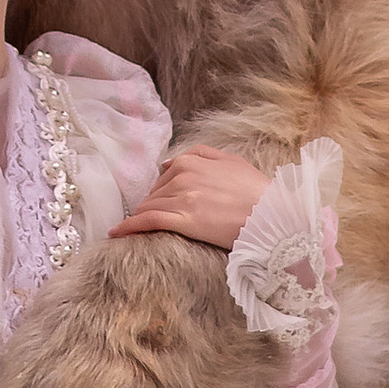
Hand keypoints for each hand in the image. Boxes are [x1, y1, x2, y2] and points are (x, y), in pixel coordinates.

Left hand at [108, 144, 269, 252]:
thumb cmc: (257, 190)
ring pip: (150, 206)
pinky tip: (116, 233)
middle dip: (152, 205)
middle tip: (149, 220)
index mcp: (192, 160)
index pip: (165, 175)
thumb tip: (170, 161)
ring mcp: (182, 198)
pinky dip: (129, 226)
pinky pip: (148, 221)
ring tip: (128, 229)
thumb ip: (201, 154)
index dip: (161, 191)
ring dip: (140, 217)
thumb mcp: (232, 160)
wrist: (272, 216)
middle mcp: (183, 176)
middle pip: (155, 193)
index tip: (158, 202)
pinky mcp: (183, 220)